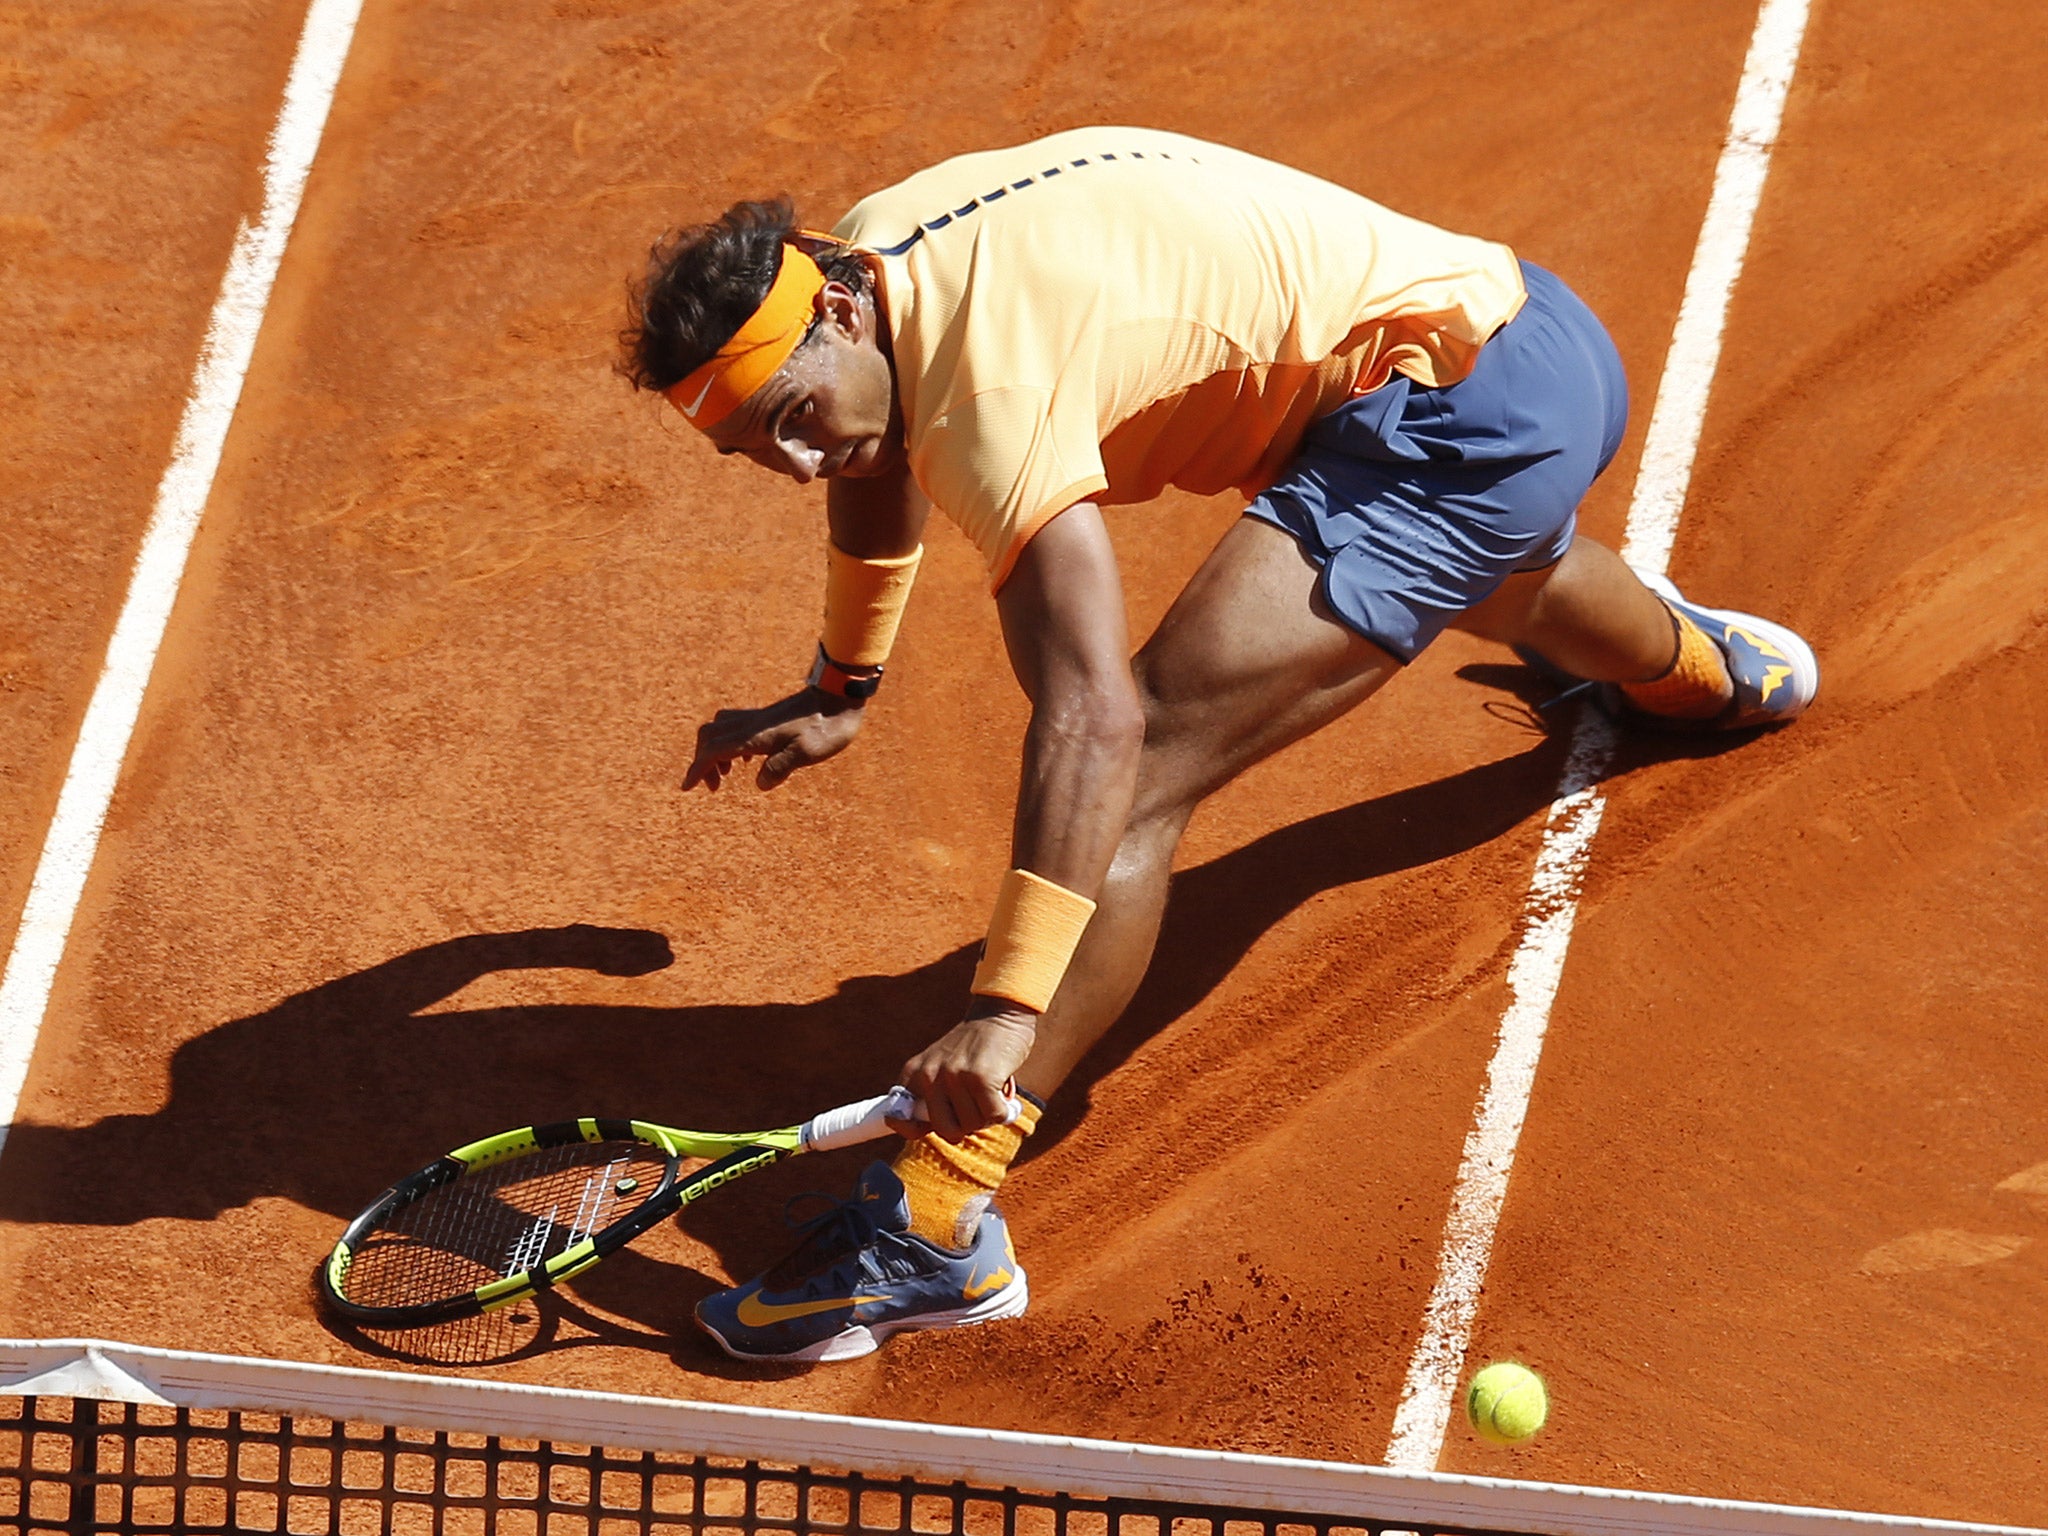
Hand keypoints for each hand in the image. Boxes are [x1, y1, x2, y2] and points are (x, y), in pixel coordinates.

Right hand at [682, 688, 865, 791]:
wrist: (840, 696)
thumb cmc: (828, 727)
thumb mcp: (808, 752)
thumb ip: (781, 767)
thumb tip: (759, 784)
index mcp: (756, 735)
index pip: (715, 750)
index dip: (698, 769)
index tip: (687, 787)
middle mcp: (752, 724)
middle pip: (709, 737)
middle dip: (702, 761)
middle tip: (712, 787)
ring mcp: (759, 718)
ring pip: (719, 729)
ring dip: (714, 752)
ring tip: (725, 775)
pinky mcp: (768, 717)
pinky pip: (735, 726)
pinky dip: (729, 744)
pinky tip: (745, 759)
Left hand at [896, 1005, 1037, 1141]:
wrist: (999, 1013)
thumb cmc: (974, 1047)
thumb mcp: (941, 1065)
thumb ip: (932, 1096)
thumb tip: (940, 1135)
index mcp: (914, 1072)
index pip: (897, 1116)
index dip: (913, 1130)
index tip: (931, 1127)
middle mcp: (929, 1074)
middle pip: (946, 1130)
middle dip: (966, 1124)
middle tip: (976, 1105)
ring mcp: (953, 1075)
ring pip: (972, 1124)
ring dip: (987, 1114)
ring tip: (989, 1090)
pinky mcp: (980, 1078)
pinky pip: (993, 1116)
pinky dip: (1003, 1110)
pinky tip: (1002, 1092)